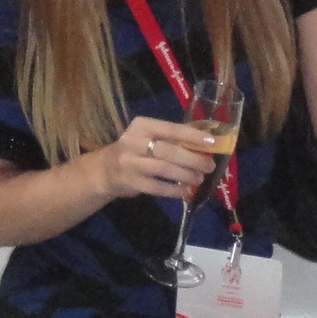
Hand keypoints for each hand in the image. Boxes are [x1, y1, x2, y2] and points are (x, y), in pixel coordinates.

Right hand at [92, 118, 218, 201]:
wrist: (105, 171)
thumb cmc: (136, 150)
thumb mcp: (150, 136)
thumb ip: (175, 135)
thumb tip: (207, 134)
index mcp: (142, 126)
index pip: (171, 129)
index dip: (192, 136)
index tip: (211, 142)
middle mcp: (134, 142)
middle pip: (169, 151)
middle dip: (192, 159)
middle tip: (209, 166)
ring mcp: (131, 163)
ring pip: (164, 169)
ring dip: (185, 175)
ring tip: (199, 179)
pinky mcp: (131, 182)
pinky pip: (157, 187)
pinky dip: (174, 190)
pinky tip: (185, 191)